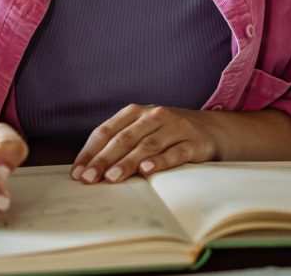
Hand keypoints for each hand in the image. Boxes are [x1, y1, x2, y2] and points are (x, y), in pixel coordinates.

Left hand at [71, 105, 216, 184]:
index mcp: (135, 112)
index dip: (90, 151)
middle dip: (103, 160)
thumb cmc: (168, 133)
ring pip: (146, 146)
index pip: (106, 131)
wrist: (213, 129)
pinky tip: (147, 170)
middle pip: (123, 139)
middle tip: (89, 178)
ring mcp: (174, 127)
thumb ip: (120, 144)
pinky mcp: (193, 142)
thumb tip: (89, 169)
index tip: (77, 172)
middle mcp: (154, 116)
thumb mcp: (144, 131)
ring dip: (127, 162)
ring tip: (112, 178)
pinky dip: (160, 161)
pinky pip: (174, 152)